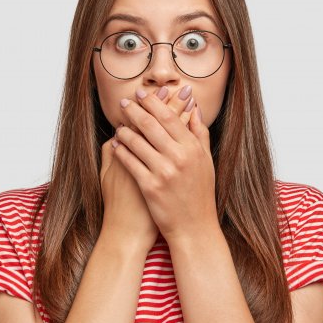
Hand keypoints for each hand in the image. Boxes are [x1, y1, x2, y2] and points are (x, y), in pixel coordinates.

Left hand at [112, 85, 216, 244]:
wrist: (194, 228)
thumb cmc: (200, 194)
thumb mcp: (206, 162)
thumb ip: (200, 133)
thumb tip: (195, 108)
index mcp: (192, 149)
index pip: (169, 117)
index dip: (154, 103)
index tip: (142, 94)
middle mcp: (179, 158)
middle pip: (151, 125)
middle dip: (135, 110)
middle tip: (124, 102)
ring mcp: (163, 172)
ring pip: (138, 142)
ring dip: (125, 130)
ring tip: (119, 124)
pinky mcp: (150, 187)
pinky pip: (130, 163)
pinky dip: (121, 151)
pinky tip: (116, 145)